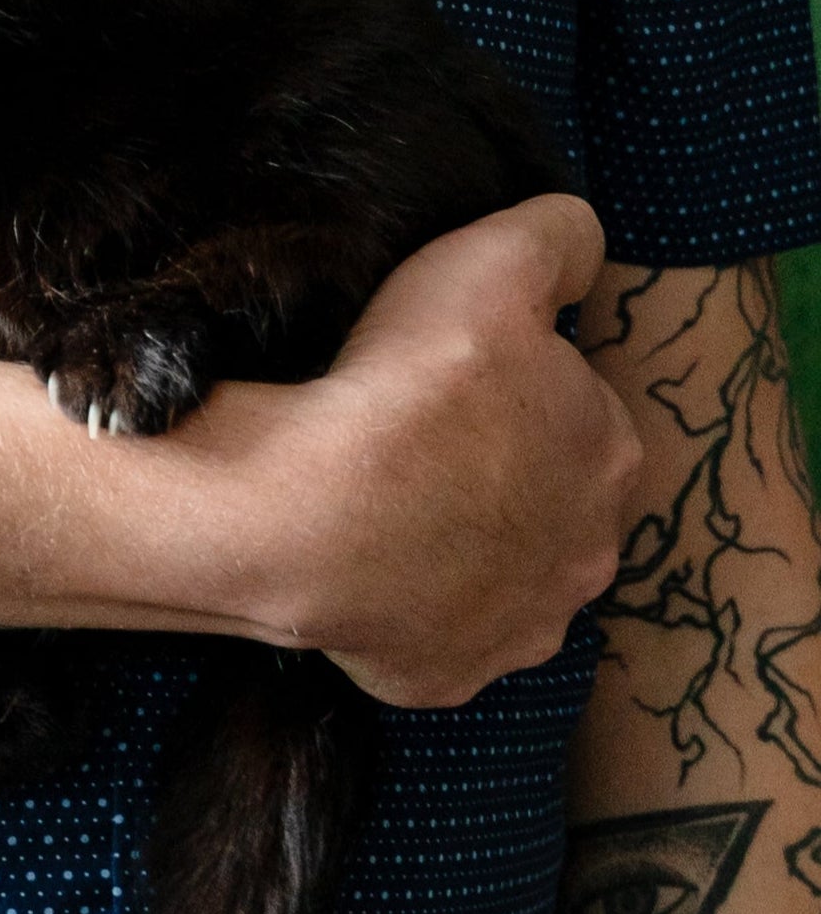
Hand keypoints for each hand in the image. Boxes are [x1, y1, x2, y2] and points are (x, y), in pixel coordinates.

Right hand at [190, 196, 649, 706]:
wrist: (303, 517)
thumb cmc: (404, 386)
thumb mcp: (487, 263)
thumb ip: (556, 239)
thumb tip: (579, 239)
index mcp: (611, 456)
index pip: (577, 408)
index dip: (515, 384)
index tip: (449, 373)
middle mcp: (586, 554)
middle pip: (545, 499)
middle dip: (495, 474)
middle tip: (410, 437)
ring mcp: (517, 626)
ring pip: (495, 574)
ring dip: (455, 546)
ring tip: (376, 500)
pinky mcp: (444, 675)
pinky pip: (429, 635)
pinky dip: (400, 606)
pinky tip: (356, 564)